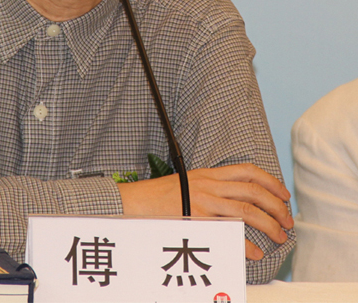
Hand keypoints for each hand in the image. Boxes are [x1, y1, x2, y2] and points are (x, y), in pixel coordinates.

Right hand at [117, 163, 293, 260]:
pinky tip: (256, 253)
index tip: (284, 194)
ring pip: (247, 210)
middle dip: (277, 206)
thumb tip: (235, 199)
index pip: (247, 170)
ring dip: (269, 224)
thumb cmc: (159, 196)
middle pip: (253, 190)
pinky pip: (230, 231)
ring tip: (280, 236)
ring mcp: (203, 201)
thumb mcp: (187, 183)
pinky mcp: (197, 219)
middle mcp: (208, 184)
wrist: (134, 202)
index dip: (270, 181)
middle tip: (288, 220)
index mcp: (207, 173)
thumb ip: (210, 187)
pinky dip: (247, 244)